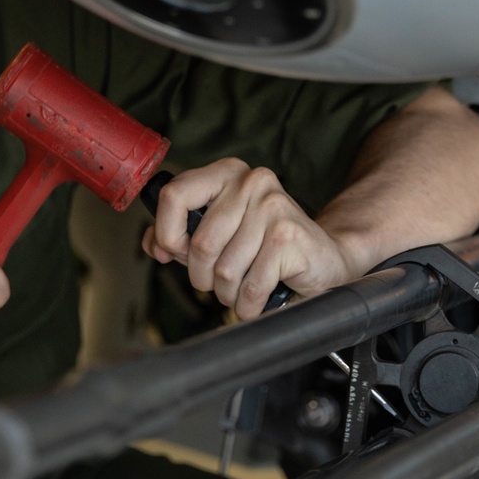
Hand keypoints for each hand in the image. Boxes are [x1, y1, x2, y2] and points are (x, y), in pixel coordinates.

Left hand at [141, 158, 351, 319]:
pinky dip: (248, 305)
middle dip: (202, 276)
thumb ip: (179, 235)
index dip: (167, 233)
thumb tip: (153, 244)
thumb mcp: (216, 234)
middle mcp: (251, 182)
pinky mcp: (288, 236)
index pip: (174, 195)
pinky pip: (249, 287)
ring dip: (229, 294)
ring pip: (224, 271)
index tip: (174, 252)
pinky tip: (258, 299)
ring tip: (243, 288)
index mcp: (227, 173)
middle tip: (218, 281)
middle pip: (199, 244)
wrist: (325, 257)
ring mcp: (272, 207)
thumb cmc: (264, 247)